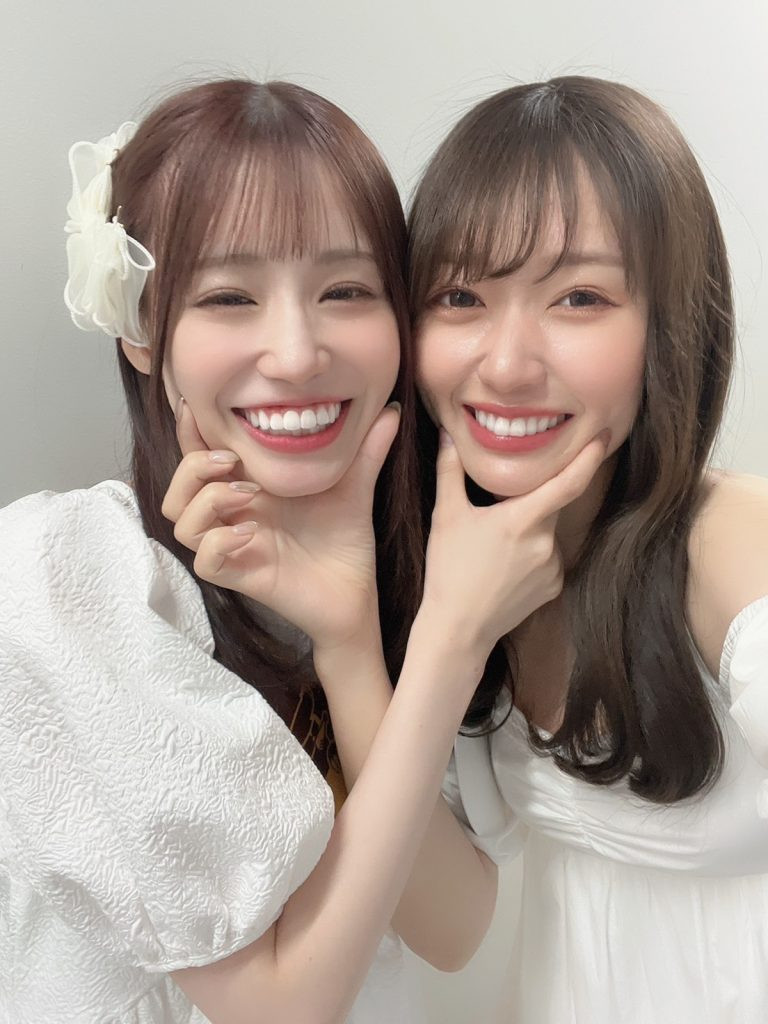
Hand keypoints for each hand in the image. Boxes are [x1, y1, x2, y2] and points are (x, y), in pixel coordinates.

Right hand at [162, 402, 399, 651]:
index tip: (194, 405)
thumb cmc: (345, 540)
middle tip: (232, 459)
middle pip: (178, 489)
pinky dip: (219, 542)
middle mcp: (233, 517)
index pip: (201, 456)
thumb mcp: (354, 485)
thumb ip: (366, 448)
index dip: (189, 432)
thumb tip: (391, 408)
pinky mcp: (241, 577)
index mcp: (248, 488)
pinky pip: (205, 561)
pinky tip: (251, 534)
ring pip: (180, 522)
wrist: (357, 593)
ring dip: (205, 499)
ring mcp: (232, 547)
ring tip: (247, 492)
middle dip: (192, 464)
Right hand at [418, 431, 607, 657]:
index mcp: (523, 519)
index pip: (568, 483)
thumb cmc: (449, 569)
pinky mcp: (554, 587)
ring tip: (493, 549)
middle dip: (531, 501)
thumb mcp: (446, 516)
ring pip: (547, 534)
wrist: (458, 628)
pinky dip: (533, 556)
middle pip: (549, 506)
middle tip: (501, 511)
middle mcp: (546, 542)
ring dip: (530, 531)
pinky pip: (548, 559)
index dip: (587, 458)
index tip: (602, 437)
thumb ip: (450, 470)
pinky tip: (505, 568)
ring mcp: (553, 568)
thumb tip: (448, 434)